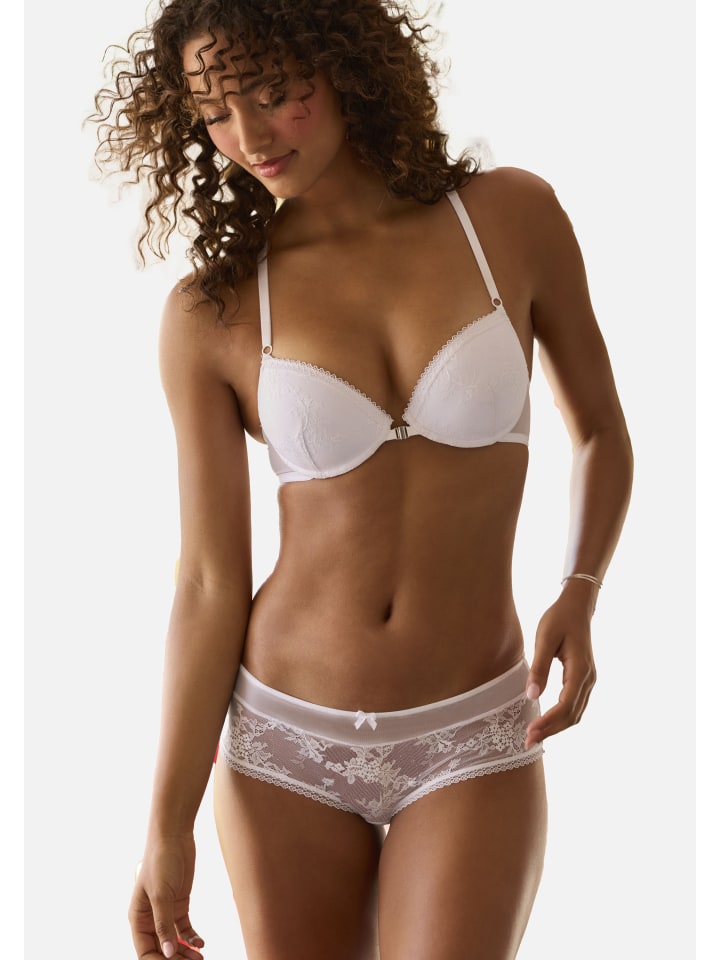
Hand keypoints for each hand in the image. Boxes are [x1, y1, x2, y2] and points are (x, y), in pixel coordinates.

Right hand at [129, 834, 204, 958]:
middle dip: (174, 959)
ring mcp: (165, 912)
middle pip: (160, 949)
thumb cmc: (161, 861)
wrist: (174, 836)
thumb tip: (167, 953)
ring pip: (173, 942)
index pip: (145, 951)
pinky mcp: (179, 904)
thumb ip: (163, 924)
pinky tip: (201, 943)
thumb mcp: (161, 894)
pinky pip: (184, 929)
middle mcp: (150, 918)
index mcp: (138, 918)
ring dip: (185, 953)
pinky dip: (191, 939)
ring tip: (200, 958)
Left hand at [524, 585, 596, 747]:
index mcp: (580, 670)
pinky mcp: (583, 679)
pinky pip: (575, 705)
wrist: (576, 606)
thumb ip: (539, 668)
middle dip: (550, 730)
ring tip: (534, 736)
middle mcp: (588, 679)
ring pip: (575, 713)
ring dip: (556, 727)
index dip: (548, 722)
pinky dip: (561, 718)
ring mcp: (589, 680)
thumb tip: (532, 696)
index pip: (565, 705)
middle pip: (572, 715)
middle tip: (527, 742)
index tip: (530, 733)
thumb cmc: (558, 618)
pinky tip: (545, 721)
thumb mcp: (545, 639)